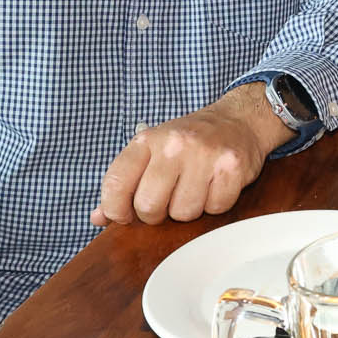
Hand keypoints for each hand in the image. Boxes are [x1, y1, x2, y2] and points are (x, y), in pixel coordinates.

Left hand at [89, 86, 285, 226]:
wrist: (239, 120)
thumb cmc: (189, 142)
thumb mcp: (152, 152)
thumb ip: (125, 184)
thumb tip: (99, 218)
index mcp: (147, 140)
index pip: (116, 183)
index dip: (115, 209)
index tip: (124, 214)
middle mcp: (175, 144)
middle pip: (149, 205)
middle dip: (156, 214)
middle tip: (166, 202)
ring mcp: (205, 155)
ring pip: (184, 213)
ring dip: (188, 210)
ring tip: (194, 190)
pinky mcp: (232, 167)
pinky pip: (215, 208)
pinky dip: (215, 205)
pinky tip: (214, 187)